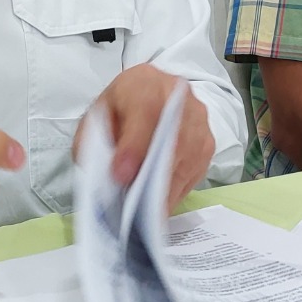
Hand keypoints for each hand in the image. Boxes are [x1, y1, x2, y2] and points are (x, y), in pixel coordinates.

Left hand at [74, 64, 213, 211]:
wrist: (146, 92)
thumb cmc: (120, 108)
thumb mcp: (95, 118)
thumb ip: (94, 142)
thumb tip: (108, 177)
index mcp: (144, 84)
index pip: (145, 112)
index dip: (134, 147)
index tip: (121, 176)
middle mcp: (178, 97)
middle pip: (172, 140)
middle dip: (151, 177)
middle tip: (134, 210)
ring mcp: (198, 120)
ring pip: (187, 160)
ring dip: (165, 191)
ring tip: (144, 217)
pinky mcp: (207, 142)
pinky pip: (195, 172)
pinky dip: (175, 192)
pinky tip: (159, 206)